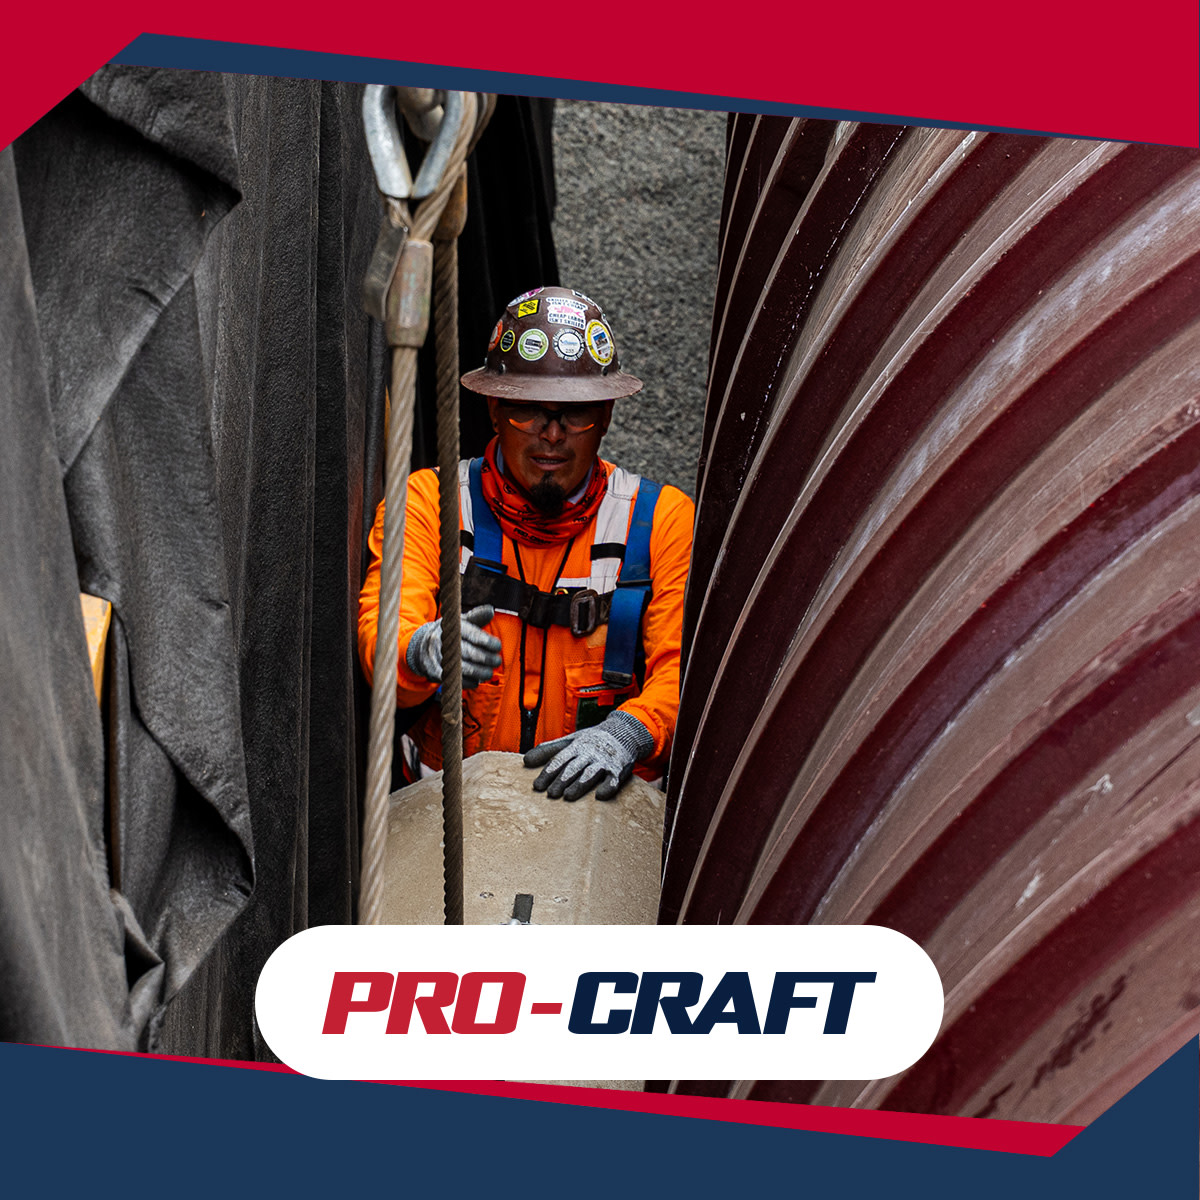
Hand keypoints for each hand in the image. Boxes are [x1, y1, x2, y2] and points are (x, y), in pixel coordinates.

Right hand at [406, 605, 501, 687]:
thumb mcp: (459, 622)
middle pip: (467, 651)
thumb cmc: (447, 634)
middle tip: (497, 661)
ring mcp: (435, 657)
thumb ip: (476, 617)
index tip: (498, 646)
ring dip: (479, 672)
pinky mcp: (432, 672)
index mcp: (450, 626)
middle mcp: (441, 640)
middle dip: (485, 658)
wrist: (419, 648)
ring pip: (461, 667)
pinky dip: (466, 682)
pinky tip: (476, 681)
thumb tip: (491, 610)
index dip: (486, 641)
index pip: (471, 634)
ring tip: (489, 673)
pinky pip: (452, 679)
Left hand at [523, 710, 653, 800]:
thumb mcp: (570, 741)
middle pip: (573, 768)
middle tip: (550, 794)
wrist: (622, 732)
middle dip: (561, 780)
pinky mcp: (618, 769)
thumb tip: (525, 760)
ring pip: (590, 773)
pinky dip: (608, 787)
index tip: (537, 786)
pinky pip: (614, 779)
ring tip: (568, 796)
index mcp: (576, 746)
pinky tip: (600, 796)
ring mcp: (604, 761)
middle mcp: (589, 753)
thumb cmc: (591, 740)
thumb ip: (548, 750)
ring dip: (580, 784)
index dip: (548, 773)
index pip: (559, 760)